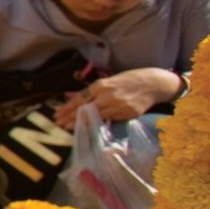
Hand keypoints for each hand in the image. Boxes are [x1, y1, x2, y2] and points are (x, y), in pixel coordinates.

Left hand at [57, 68, 179, 125]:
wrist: (153, 84)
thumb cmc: (128, 81)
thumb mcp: (108, 81)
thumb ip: (90, 91)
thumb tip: (70, 96)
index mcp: (101, 85)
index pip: (80, 99)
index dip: (67, 108)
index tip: (56, 114)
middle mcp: (108, 96)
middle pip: (85, 109)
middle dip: (70, 117)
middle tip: (57, 123)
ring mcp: (118, 106)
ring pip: (96, 116)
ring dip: (80, 123)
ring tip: (67, 127)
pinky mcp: (128, 114)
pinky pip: (110, 120)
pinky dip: (97, 123)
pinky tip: (88, 127)